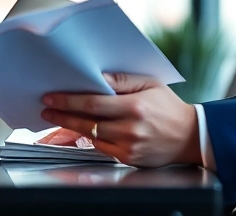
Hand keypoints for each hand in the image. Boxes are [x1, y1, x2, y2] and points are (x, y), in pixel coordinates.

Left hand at [41, 72, 198, 167]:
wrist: (189, 136)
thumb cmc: (168, 106)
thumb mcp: (149, 84)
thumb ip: (122, 80)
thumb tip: (97, 76)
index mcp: (135, 107)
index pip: (92, 104)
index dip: (68, 101)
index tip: (51, 97)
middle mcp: (130, 129)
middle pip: (87, 122)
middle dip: (63, 115)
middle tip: (46, 109)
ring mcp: (128, 146)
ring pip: (91, 136)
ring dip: (71, 127)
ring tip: (57, 118)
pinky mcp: (128, 158)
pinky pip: (101, 147)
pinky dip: (90, 137)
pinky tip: (80, 129)